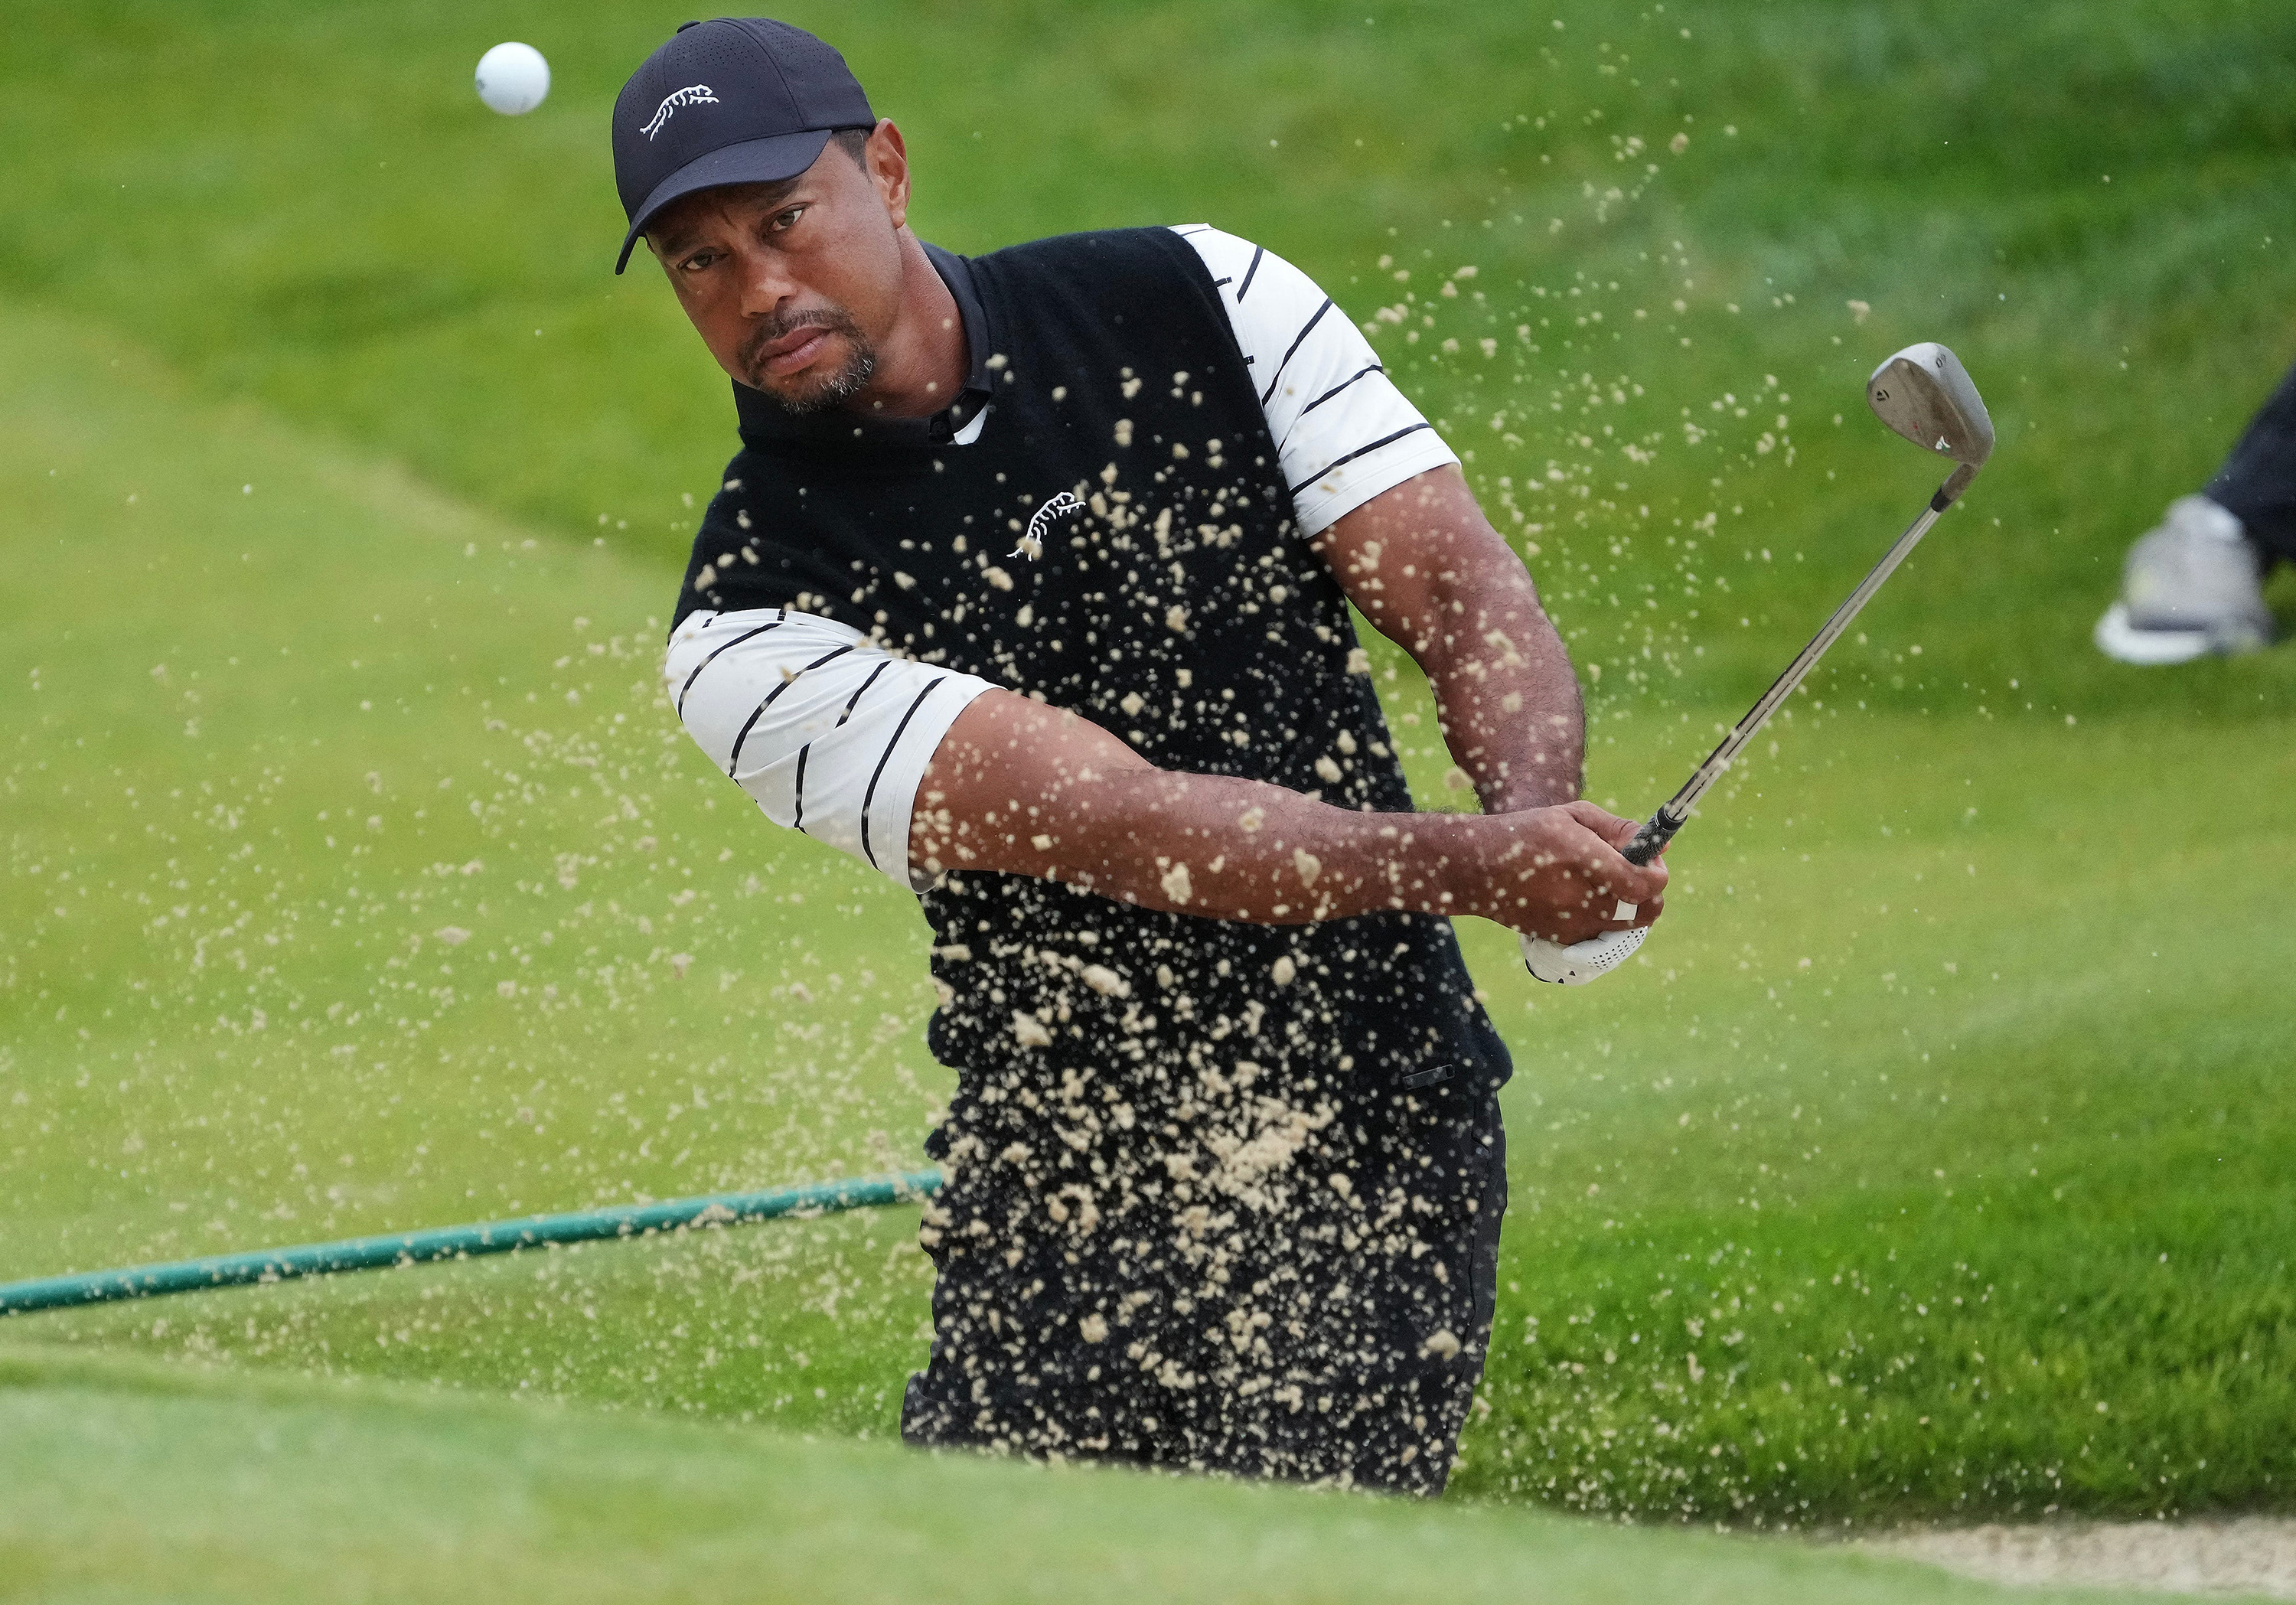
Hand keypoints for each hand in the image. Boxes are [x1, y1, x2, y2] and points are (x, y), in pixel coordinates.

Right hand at [1460, 800, 1667, 944]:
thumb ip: (1619, 829)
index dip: (1658, 873)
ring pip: (1627, 924)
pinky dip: (1602, 917)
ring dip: (1628, 905)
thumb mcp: (1572, 816)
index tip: (1651, 861)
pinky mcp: (1563, 938)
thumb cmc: (1526, 834)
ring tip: (1604, 883)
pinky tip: (1580, 897)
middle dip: (1650, 893)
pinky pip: (1601, 932)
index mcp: (1584, 859)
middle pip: (1647, 911)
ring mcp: (1572, 923)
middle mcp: (1581, 897)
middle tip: (1635, 874)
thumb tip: (1660, 846)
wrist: (1477, 870)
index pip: (1646, 883)